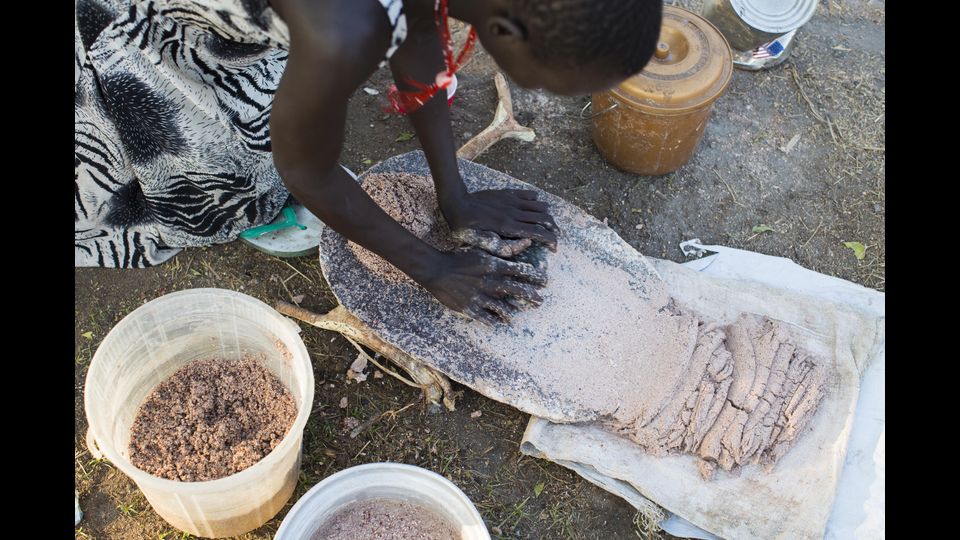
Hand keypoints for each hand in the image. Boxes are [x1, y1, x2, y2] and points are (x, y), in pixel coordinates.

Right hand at [418, 248, 546, 324]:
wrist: (436, 269)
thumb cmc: (459, 256)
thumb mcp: (481, 248)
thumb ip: (504, 248)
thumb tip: (527, 242)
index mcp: (494, 266)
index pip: (522, 272)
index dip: (535, 278)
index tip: (544, 282)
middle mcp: (491, 282)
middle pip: (518, 291)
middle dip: (532, 297)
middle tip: (539, 301)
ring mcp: (481, 297)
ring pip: (504, 309)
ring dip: (513, 312)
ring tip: (517, 314)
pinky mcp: (470, 308)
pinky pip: (487, 319)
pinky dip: (495, 321)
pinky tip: (500, 322)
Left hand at [442, 189, 559, 256]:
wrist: (456, 203)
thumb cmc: (466, 227)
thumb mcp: (481, 243)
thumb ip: (504, 247)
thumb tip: (527, 243)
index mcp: (509, 227)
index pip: (539, 233)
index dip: (551, 240)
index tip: (554, 247)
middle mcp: (514, 213)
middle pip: (545, 219)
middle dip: (554, 229)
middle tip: (553, 237)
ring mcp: (512, 201)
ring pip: (541, 206)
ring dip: (547, 216)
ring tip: (545, 224)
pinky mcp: (508, 193)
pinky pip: (530, 194)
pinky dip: (537, 202)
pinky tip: (534, 208)